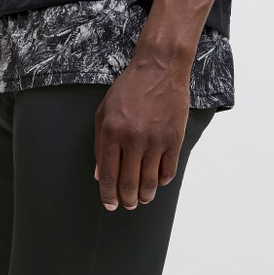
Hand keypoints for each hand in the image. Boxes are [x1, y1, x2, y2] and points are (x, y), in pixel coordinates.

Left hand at [92, 60, 190, 210]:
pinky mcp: (174, 139)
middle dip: (127, 200)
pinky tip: (157, 181)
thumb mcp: (104, 112)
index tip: (110, 205)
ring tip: (142, 198)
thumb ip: (99, 145)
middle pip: (129, 184)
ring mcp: (155, 140)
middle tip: (127, 205)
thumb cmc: (129, 89)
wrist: (160, 69)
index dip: (108, 195)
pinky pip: (169, 170)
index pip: (108, 175)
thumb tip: (100, 174)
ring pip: (150, 182)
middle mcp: (133, 139)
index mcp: (111, 133)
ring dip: (145, 195)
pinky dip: (162, 181)